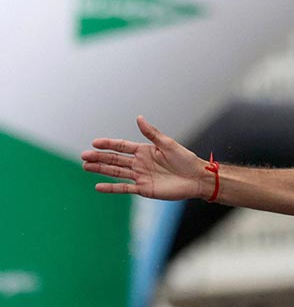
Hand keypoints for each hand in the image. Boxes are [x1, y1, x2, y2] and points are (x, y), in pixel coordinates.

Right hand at [82, 116, 209, 199]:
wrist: (197, 178)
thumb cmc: (186, 159)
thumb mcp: (168, 144)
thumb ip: (152, 133)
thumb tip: (138, 117)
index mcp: (145, 150)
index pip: (122, 146)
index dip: (108, 144)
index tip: (94, 143)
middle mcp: (140, 163)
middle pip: (115, 159)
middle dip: (99, 157)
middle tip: (83, 156)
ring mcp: (140, 176)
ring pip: (116, 172)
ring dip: (101, 170)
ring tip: (85, 167)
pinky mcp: (144, 189)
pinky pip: (124, 188)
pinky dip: (112, 188)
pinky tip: (98, 186)